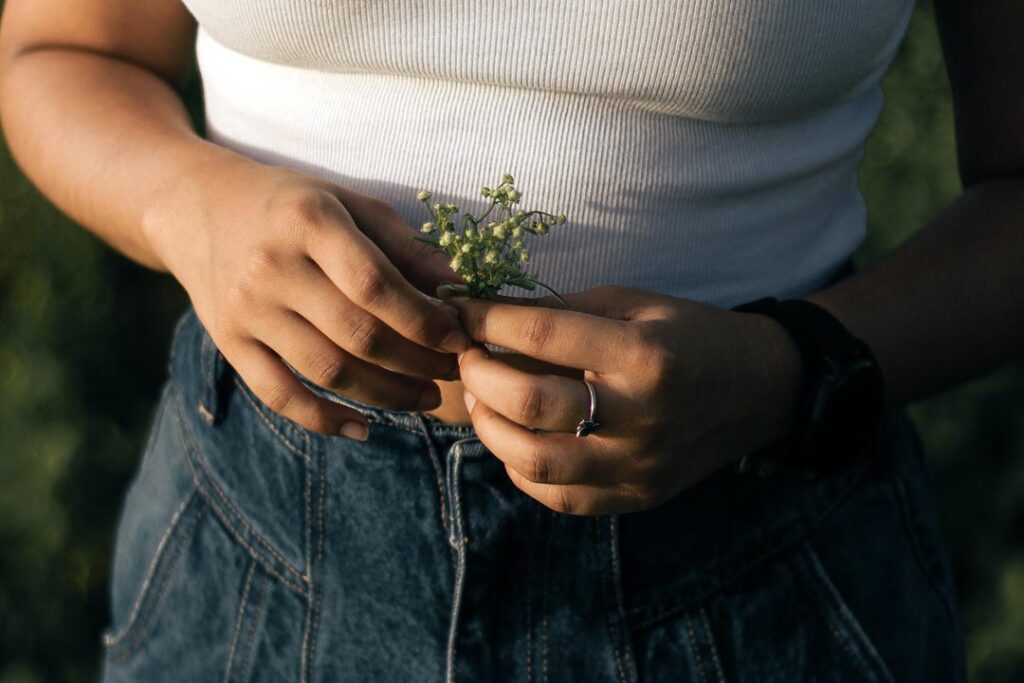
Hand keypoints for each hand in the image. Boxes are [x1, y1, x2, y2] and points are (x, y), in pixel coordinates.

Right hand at [145, 155, 470, 437]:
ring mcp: (246, 308)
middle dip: (416, 363)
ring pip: (326, 370)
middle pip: (357, 334)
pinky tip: (363, 428)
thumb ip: (404, 245)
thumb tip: (460, 290)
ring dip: (385, 395)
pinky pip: (279, 394)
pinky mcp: (228, 341)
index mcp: (310, 221)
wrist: (195, 206)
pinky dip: (323, 419)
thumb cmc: (291, 204)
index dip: (424, 320)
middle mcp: (273, 266)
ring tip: (424, 398)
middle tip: (451, 373)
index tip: (459, 339)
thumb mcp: (347, 203)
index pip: (376, 285)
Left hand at [449, 285, 803, 514]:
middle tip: (466, 359)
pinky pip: (559, 497)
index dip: (487, 322)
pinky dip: (521, 469)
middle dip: (479, 377)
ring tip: (483, 402)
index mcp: (641, 354)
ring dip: (490, 429)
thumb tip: (487, 314)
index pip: (541, 335)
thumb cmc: (690, 335)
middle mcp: (640, 415)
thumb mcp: (634, 304)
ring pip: (535, 461)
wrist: (758, 390)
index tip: (460, 312)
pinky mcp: (637, 496)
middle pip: (530, 403)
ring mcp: (638, 465)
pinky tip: (515, 441)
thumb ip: (563, 312)